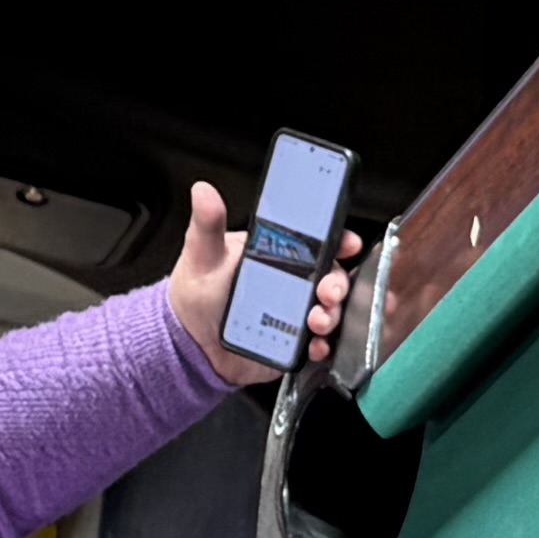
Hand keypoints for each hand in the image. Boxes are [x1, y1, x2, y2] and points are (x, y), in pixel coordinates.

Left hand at [165, 180, 361, 389]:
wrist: (190, 345)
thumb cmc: (197, 296)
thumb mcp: (202, 256)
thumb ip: (207, 225)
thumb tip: (203, 192)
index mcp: (277, 254)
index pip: (317, 241)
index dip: (338, 240)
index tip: (347, 243)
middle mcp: (292, 282)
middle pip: (331, 276)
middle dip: (337, 283)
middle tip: (327, 290)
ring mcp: (296, 312)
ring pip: (330, 309)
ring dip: (332, 314)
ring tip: (316, 320)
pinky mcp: (295, 342)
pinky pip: (320, 343)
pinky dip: (324, 345)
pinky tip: (314, 345)